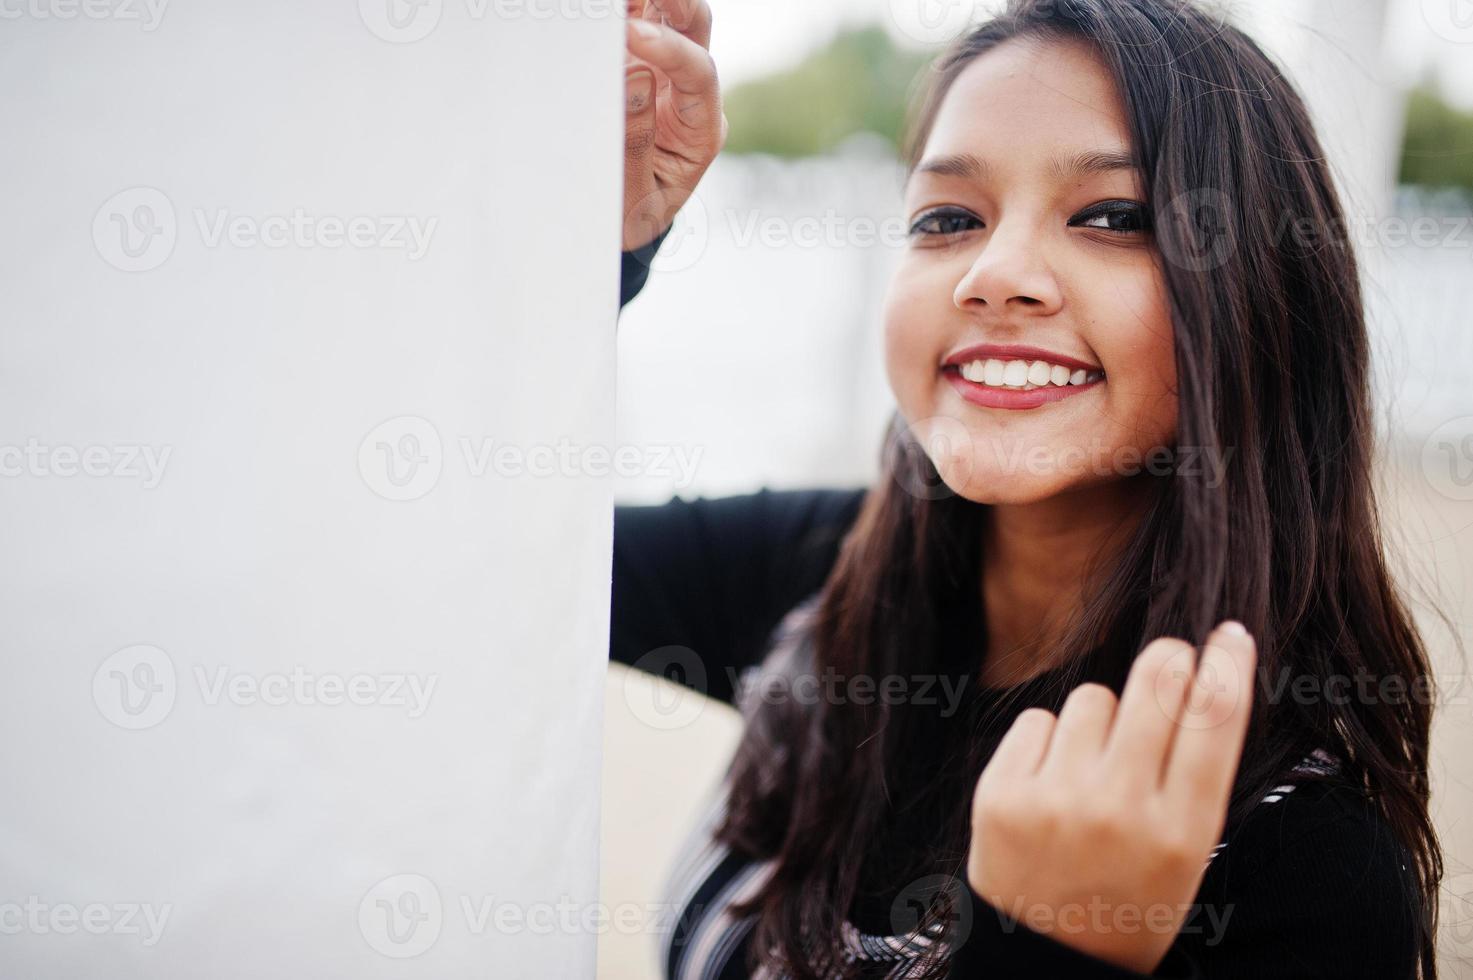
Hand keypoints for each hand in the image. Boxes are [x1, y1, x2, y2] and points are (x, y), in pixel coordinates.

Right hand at [623, 0, 725, 251]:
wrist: (623, 221)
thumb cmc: (632, 214)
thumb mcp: (636, 198)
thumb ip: (636, 145)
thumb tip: (635, 78)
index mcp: (701, 130)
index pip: (698, 75)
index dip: (669, 50)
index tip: (632, 37)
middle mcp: (690, 93)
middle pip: (694, 29)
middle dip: (673, 3)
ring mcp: (665, 75)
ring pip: (669, 16)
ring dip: (647, 0)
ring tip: (615, 2)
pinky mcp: (637, 64)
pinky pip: (638, 23)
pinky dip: (625, 9)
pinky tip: (607, 7)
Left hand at [967, 621, 1256, 973]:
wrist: (1042, 960)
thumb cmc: (1127, 898)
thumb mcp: (1183, 854)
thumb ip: (1190, 774)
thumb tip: (1199, 673)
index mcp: (1181, 834)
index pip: (1215, 720)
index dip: (1228, 664)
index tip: (1229, 634)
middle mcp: (1120, 812)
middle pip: (1156, 684)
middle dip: (1168, 659)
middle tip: (1169, 660)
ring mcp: (1055, 801)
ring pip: (1092, 697)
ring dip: (1100, 717)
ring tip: (1095, 769)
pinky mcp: (1000, 795)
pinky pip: (1038, 720)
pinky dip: (1048, 740)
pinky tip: (1051, 781)